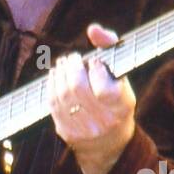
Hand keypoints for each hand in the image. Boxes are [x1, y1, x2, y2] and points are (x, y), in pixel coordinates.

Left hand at [48, 22, 136, 173]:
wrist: (109, 144)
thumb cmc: (115, 100)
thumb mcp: (121, 77)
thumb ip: (110, 47)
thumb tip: (93, 29)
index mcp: (121, 107)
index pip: (104, 89)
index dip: (96, 70)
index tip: (94, 62)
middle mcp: (103, 121)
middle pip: (78, 88)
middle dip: (71, 67)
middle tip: (73, 58)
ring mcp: (83, 128)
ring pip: (62, 94)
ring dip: (60, 73)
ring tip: (64, 64)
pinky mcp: (66, 131)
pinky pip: (52, 103)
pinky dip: (52, 84)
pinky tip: (56, 75)